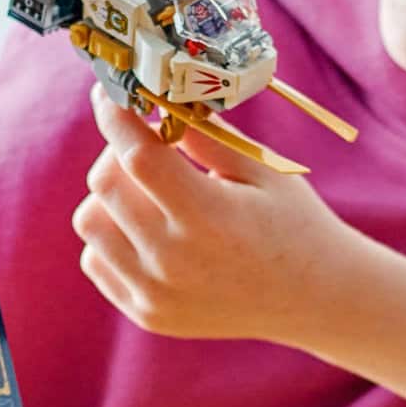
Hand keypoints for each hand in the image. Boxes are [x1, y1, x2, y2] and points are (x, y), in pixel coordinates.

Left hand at [73, 86, 350, 343]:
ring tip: (149, 191)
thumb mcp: (260, 169)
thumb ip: (205, 135)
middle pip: (104, 184)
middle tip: (148, 144)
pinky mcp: (148, 314)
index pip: (137, 156)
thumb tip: (156, 102)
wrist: (316, 297)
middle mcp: (173, 260)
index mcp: (208, 216)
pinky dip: (112, 236)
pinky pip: (96, 261)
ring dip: (110, 196)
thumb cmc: (293, 222)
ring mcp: (156, 294)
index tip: (109, 92)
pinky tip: (148, 229)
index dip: (115, 116)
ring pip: (90, 222)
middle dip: (117, 151)